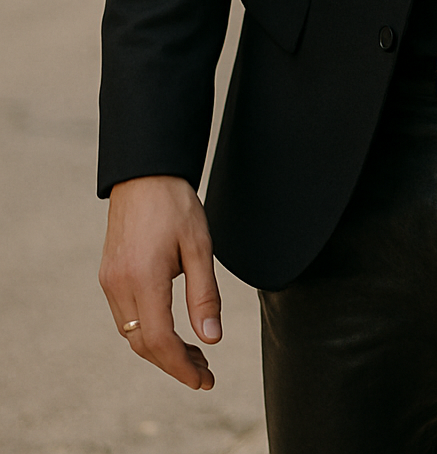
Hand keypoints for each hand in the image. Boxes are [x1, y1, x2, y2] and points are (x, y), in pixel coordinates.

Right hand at [99, 175, 221, 390]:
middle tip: (205, 371)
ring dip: (161, 349)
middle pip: (143, 344)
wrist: (144, 173)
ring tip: (194, 351)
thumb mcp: (199, 246)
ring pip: (132, 334)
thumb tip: (211, 338)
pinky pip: (125, 316)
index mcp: (143, 277)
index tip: (204, 379)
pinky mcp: (108, 275)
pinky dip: (147, 331)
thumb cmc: (175, 204)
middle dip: (174, 363)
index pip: (159, 340)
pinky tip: (170, 327)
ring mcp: (110, 281)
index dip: (182, 366)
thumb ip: (205, 295)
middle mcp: (120, 284)